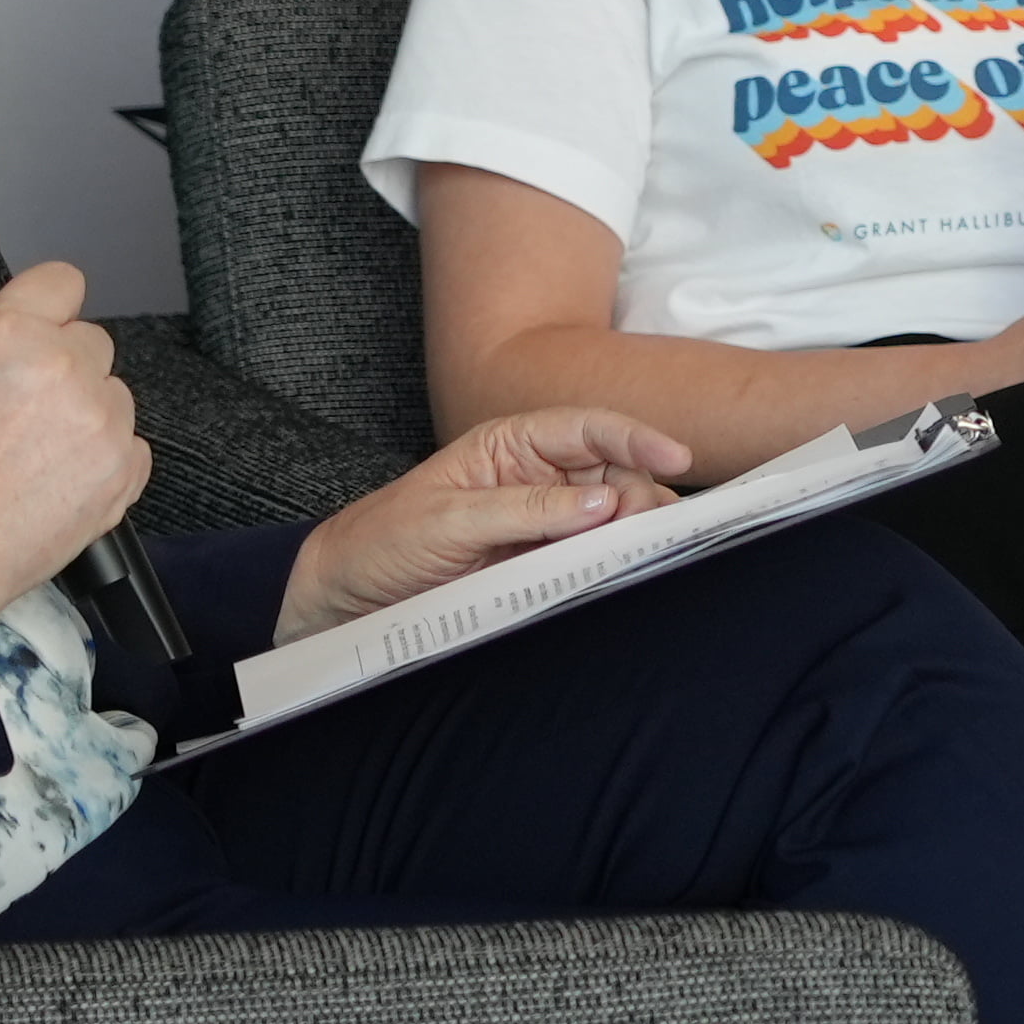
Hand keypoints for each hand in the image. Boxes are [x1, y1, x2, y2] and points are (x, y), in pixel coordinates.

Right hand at [0, 260, 150, 632]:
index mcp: (12, 337)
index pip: (61, 280)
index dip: (48, 302)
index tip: (45, 319)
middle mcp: (66, 369)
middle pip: (92, 341)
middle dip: (65, 365)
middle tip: (27, 407)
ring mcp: (103, 421)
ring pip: (114, 394)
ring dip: (87, 413)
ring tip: (39, 452)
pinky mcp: (126, 469)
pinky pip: (132, 444)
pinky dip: (107, 457)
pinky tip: (62, 478)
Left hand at [279, 405, 696, 645]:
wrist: (346, 596)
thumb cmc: (384, 540)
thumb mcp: (450, 519)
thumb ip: (527, 509)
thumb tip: (602, 502)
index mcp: (512, 444)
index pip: (588, 428)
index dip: (636, 437)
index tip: (676, 459)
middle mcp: (537, 477)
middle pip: (615, 473)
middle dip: (639, 494)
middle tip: (644, 529)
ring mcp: (544, 523)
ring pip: (612, 518)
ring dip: (632, 532)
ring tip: (636, 554)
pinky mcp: (543, 565)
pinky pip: (592, 558)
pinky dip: (614, 564)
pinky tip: (623, 572)